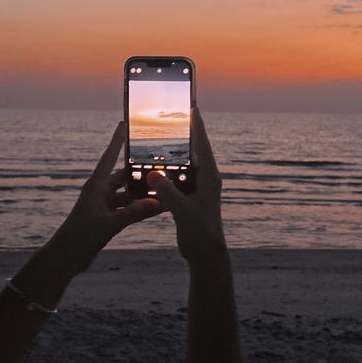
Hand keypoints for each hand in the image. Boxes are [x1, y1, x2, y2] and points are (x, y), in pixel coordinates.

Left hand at [51, 121, 165, 274]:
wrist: (67, 257)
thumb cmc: (80, 237)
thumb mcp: (109, 224)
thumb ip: (133, 213)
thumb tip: (157, 203)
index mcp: (96, 186)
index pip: (109, 157)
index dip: (117, 140)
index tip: (124, 124)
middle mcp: (100, 192)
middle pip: (124, 175)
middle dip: (141, 171)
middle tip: (160, 163)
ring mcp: (104, 205)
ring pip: (129, 194)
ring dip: (143, 193)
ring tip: (164, 188)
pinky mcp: (108, 217)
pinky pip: (129, 208)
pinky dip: (141, 208)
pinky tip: (157, 208)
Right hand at [145, 107, 228, 268]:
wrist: (205, 254)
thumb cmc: (200, 232)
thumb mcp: (182, 210)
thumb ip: (167, 191)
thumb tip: (151, 172)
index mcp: (209, 178)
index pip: (202, 145)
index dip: (197, 126)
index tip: (192, 107)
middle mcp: (205, 180)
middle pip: (193, 151)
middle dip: (183, 135)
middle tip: (172, 118)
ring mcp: (197, 189)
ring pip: (183, 166)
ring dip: (171, 156)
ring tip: (158, 141)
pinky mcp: (188, 199)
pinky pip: (176, 181)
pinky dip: (165, 174)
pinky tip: (151, 170)